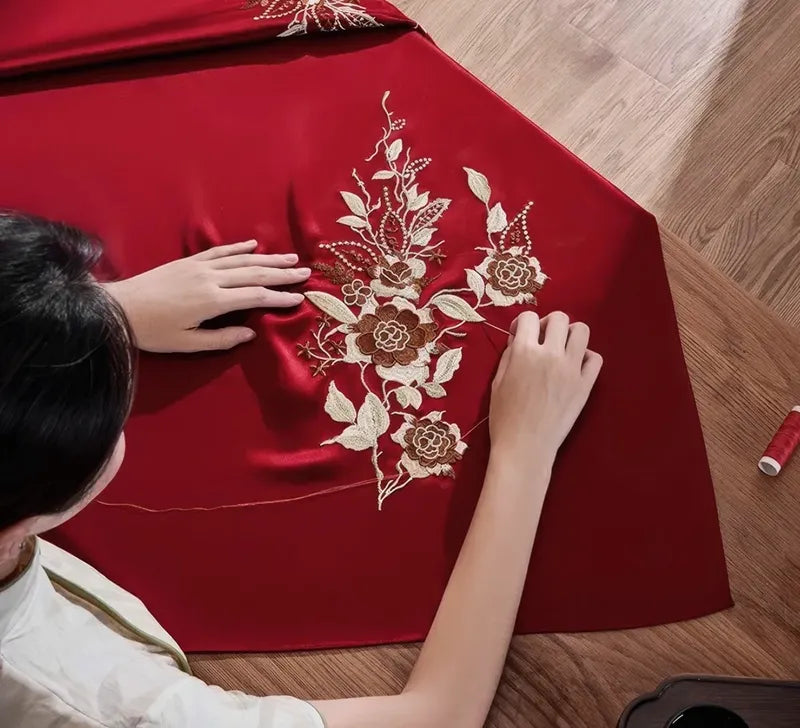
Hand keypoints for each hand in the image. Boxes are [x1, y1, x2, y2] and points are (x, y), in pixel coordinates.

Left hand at [103, 240, 309, 351]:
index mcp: (212, 302)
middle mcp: (210, 279)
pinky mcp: (189, 261)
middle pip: (254, 274)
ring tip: (290, 258)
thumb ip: (221, 339)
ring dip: (268, 258)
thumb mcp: (187, 344)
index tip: (300, 297)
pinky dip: (239, 247)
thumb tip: (251, 334)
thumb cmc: (152, 332)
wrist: (117, 308)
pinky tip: (254, 245)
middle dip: (282, 273)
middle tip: (306, 272)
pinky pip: (220, 251)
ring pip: (241, 260)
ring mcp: (200, 267)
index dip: (279, 297)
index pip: (255, 297)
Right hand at [489, 311, 602, 468]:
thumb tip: (519, 340)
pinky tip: (575, 367)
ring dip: (570, 335)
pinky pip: (595, 358)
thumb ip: (509, 356)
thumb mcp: (497, 382)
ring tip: (562, 349)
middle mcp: (551, 355)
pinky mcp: (586, 385)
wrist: (525, 447)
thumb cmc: (504, 418)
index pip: (529, 318)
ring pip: (582, 331)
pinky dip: (586, 357)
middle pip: (559, 318)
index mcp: (524, 352)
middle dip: (549, 324)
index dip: (523, 323)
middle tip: (543, 339)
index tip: (521, 334)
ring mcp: (571, 369)